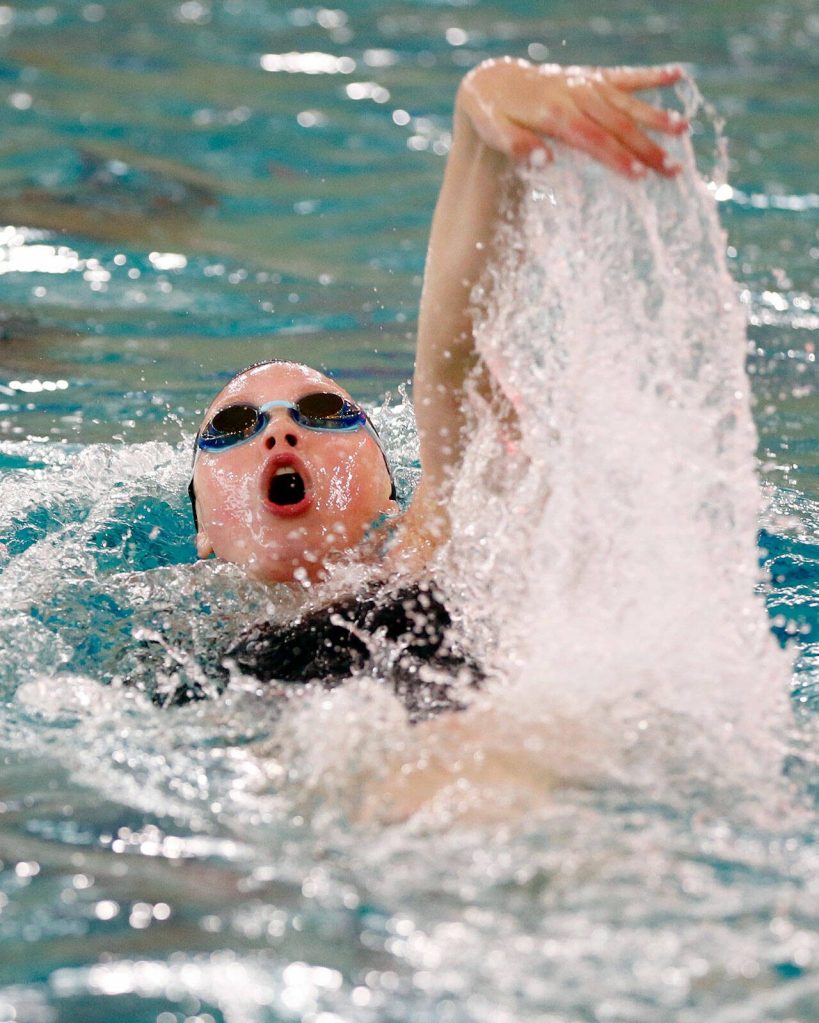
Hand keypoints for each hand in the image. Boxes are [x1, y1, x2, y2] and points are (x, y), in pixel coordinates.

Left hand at [456, 58, 687, 178]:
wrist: (493, 82)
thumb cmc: (493, 116)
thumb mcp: (493, 133)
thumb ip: (516, 146)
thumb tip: (544, 160)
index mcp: (554, 112)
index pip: (592, 138)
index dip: (616, 157)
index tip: (639, 176)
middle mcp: (575, 94)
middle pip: (616, 124)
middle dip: (646, 147)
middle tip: (673, 170)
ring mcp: (585, 83)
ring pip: (625, 101)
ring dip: (655, 115)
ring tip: (683, 129)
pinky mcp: (591, 77)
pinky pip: (623, 75)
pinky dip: (649, 76)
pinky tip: (677, 76)